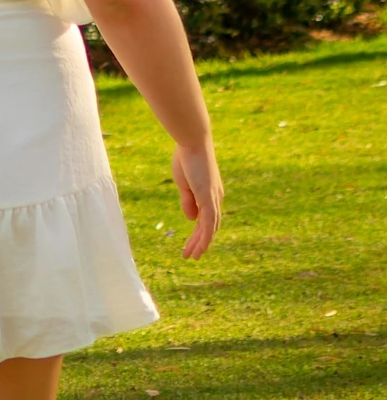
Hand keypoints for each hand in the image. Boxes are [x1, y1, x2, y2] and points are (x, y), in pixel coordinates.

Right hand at [172, 139, 223, 259]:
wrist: (192, 142)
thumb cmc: (187, 158)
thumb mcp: (184, 184)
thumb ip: (188, 201)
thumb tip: (191, 219)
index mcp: (210, 195)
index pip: (206, 219)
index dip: (198, 234)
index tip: (190, 245)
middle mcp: (215, 199)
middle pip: (209, 227)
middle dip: (199, 243)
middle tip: (190, 256)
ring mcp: (213, 199)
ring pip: (210, 228)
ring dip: (201, 243)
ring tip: (192, 256)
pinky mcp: (208, 198)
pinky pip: (208, 222)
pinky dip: (205, 236)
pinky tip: (200, 247)